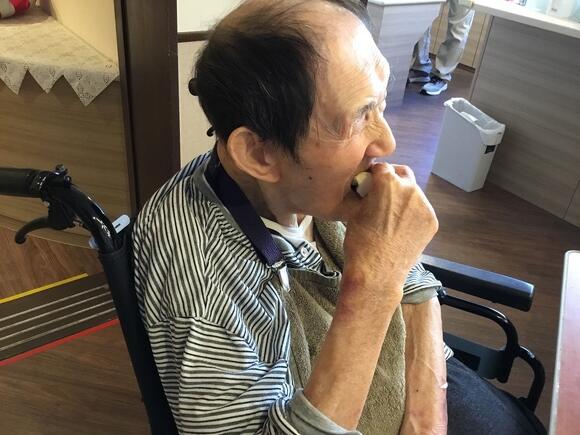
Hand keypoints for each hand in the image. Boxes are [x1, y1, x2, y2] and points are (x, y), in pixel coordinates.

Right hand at [342, 163, 438, 302]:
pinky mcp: (432, 221)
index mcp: (387, 182)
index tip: (369, 184)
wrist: (376, 272)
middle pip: (402, 174)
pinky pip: (421, 210)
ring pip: (414, 192)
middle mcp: (410, 189)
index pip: (382, 167)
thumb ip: (365, 192)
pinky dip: (412, 214)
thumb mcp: (354, 210)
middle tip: (382, 195)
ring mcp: (424, 206)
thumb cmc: (359, 241)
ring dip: (403, 197)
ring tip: (390, 215)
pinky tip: (400, 227)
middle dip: (392, 180)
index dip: (374, 175)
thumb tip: (367, 186)